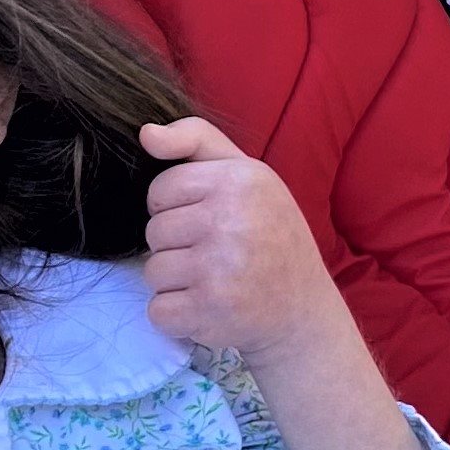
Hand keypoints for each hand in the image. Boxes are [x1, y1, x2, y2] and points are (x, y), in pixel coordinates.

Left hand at [139, 116, 342, 360]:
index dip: (175, 208)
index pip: (161, 189)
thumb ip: (197, 140)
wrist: (304, 307)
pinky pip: (158, 311)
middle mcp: (231, 219)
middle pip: (154, 231)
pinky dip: (178, 316)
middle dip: (177, 246)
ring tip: (214, 281)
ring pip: (153, 272)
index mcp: (240, 179)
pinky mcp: (210, 309)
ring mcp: (219, 267)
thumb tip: (146, 133)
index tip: (207, 220)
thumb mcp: (247, 174)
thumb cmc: (270, 234)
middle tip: (217, 255)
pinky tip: (209, 308)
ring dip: (176, 282)